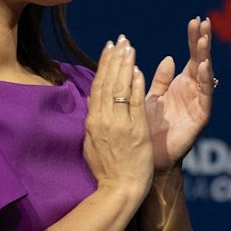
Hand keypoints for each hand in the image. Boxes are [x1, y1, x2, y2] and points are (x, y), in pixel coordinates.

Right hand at [82, 37, 156, 199]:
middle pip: (107, 83)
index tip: (108, 48)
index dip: (103, 65)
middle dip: (114, 59)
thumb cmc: (107, 170)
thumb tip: (94, 100)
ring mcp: (119, 124)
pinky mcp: (135, 131)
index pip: (97, 87)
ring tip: (129, 47)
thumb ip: (95, 121)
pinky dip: (135, 85)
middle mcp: (103, 120)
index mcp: (93, 122)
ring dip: (124, 65)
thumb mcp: (93, 143)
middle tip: (119, 39)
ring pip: (120, 89)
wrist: (119, 190)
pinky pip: (134, 103)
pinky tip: (138, 70)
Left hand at [144, 16, 214, 170]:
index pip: (190, 56)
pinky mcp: (200, 117)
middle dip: (202, 41)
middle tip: (204, 21)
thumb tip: (169, 59)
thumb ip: (160, 79)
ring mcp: (198, 103)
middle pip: (200, 61)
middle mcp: (192, 91)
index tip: (195, 20)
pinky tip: (202, 66)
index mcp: (180, 85)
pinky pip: (204, 96)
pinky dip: (204, 80)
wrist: (146, 157)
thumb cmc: (147, 129)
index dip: (193, 39)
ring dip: (205, 56)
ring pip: (204, 75)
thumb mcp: (150, 97)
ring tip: (203, 39)